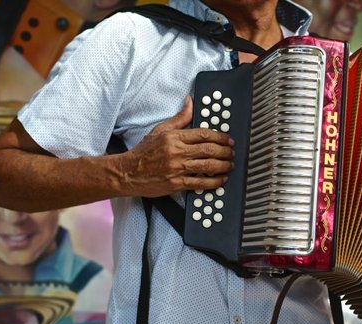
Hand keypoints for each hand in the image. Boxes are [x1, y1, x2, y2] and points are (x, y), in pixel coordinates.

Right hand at [119, 96, 234, 196]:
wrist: (128, 172)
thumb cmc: (144, 152)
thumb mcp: (160, 130)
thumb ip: (179, 118)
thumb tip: (190, 102)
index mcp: (174, 137)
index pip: (204, 134)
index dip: (220, 137)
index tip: (228, 140)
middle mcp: (177, 152)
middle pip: (209, 150)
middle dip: (225, 151)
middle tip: (232, 153)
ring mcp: (177, 168)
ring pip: (207, 166)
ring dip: (223, 166)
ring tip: (230, 165)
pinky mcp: (176, 183)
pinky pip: (200, 183)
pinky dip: (213, 182)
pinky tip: (221, 180)